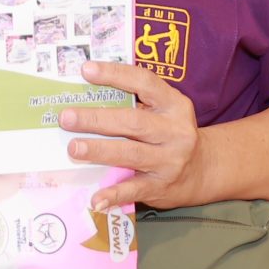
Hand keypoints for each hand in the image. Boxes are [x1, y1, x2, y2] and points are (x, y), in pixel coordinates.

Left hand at [58, 60, 203, 211]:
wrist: (202, 170)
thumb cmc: (170, 133)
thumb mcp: (163, 112)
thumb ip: (136, 102)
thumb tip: (87, 94)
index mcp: (174, 104)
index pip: (144, 82)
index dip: (115, 74)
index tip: (86, 70)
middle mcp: (175, 130)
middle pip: (133, 121)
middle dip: (97, 118)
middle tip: (66, 117)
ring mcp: (170, 160)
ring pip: (131, 153)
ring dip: (99, 150)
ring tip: (73, 148)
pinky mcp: (161, 186)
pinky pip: (134, 189)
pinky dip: (113, 194)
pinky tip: (95, 198)